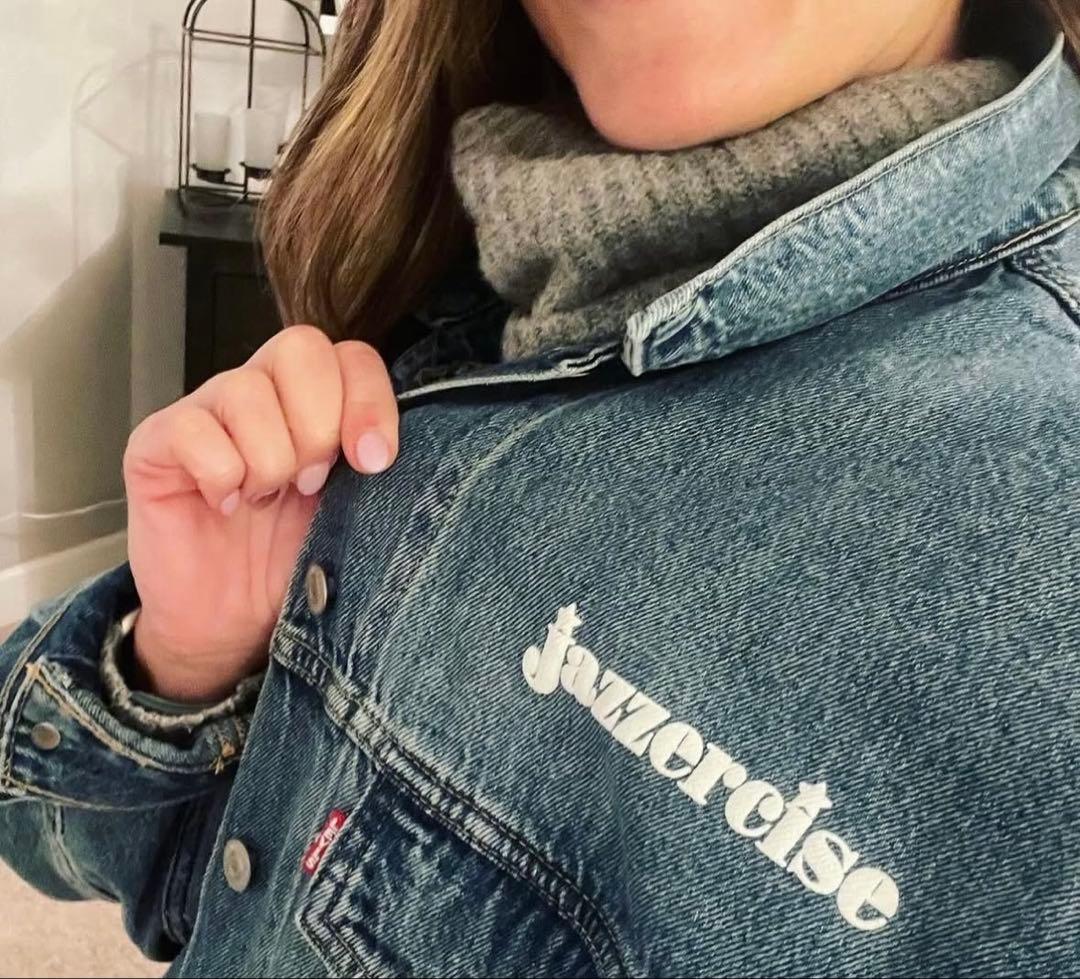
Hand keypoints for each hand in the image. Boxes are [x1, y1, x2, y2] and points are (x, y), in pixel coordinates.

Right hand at [123, 326, 397, 701]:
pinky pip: (194, 429)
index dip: (369, 401)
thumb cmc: (290, 562)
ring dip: (270, 460)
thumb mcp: (353, 509)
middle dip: (319, 424)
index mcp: (315, 402)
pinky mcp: (156, 443)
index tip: (373, 461)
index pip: (351, 355)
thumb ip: (370, 464)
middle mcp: (261, 393)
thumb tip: (385, 447)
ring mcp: (206, 411)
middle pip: (301, 348)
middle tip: (311, 484)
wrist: (232, 625)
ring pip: (247, 390)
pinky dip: (221, 475)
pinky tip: (225, 504)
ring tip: (264, 500)